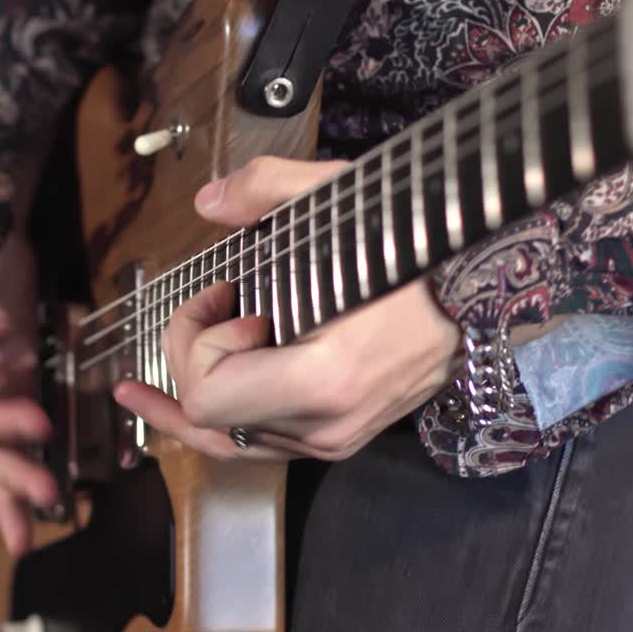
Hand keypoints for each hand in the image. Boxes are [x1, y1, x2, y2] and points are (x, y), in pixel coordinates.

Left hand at [113, 156, 464, 461]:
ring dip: (198, 393)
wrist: (486, 290)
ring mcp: (334, 440)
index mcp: (324, 379)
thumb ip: (266, 189)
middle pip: (208, 419)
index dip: (191, 341)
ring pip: (227, 441)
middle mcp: (326, 426)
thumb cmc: (416, 249)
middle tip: (207, 305)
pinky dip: (222, 418)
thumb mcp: (341, 199)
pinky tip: (182, 405)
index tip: (218, 290)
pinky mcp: (340, 439)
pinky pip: (258, 443)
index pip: (208, 395)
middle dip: (188, 360)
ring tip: (146, 386)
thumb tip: (208, 201)